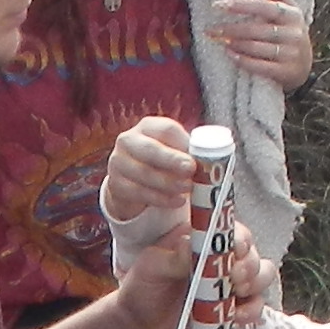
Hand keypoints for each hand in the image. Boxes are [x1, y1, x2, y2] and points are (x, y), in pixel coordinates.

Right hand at [97, 115, 205, 230]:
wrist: (133, 180)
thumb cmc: (162, 162)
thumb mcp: (174, 151)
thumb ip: (189, 152)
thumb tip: (213, 160)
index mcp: (148, 127)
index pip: (165, 129)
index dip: (181, 143)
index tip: (194, 158)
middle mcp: (128, 140)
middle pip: (150, 149)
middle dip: (171, 161)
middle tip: (190, 171)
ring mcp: (118, 162)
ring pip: (143, 173)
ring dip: (168, 183)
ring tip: (187, 189)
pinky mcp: (116, 184)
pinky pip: (138, 193)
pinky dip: (160, 199)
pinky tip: (176, 201)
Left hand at [114, 207, 265, 328]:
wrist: (140, 327)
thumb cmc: (142, 288)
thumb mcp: (149, 268)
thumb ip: (170, 257)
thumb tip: (189, 244)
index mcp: (201, 239)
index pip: (230, 229)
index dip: (238, 236)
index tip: (235, 248)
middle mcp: (221, 257)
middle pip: (251, 251)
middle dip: (248, 263)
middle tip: (234, 276)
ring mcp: (230, 283)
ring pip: (262, 274)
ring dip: (256, 281)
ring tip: (237, 290)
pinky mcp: (234, 308)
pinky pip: (256, 305)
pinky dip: (252, 309)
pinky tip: (237, 315)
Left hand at [209, 0, 312, 91]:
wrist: (305, 67)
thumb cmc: (289, 35)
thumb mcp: (289, 13)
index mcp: (292, 15)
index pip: (265, 7)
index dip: (241, 6)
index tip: (219, 5)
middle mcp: (294, 34)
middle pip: (257, 29)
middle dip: (231, 29)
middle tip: (211, 29)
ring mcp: (291, 54)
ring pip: (257, 48)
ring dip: (235, 44)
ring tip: (219, 41)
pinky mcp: (286, 72)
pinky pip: (261, 66)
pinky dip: (243, 61)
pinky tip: (230, 55)